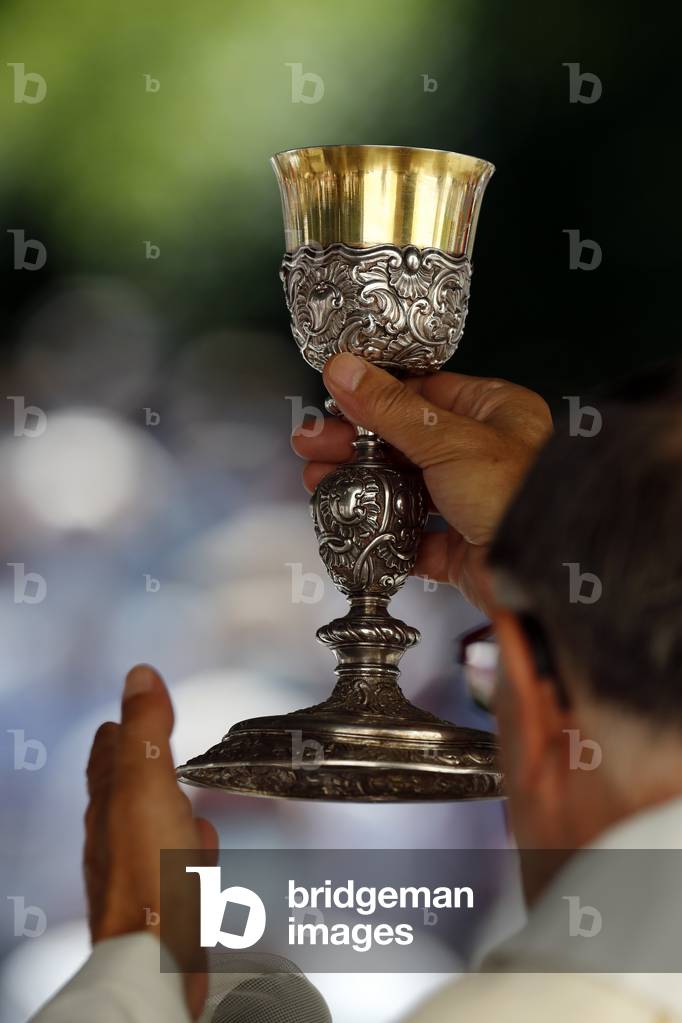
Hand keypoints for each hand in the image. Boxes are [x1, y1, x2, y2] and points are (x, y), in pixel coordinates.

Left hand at [84, 664, 217, 1019]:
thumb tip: (140, 675)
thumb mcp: (148, 786)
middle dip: (140, 765)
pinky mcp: (165, 902)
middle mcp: (118, 837)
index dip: (119, 731)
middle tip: (150, 745)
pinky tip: (202, 846)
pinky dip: (189, 845)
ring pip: (154, 825)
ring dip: (168, 805)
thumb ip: (146, 732)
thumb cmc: (151, 874)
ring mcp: (141, 871)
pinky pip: (177, 861)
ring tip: (182, 791)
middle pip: (128, 790)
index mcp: (110, 803)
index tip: (127, 713)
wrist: (159, 962)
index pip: (108, 756)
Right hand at [292, 352, 551, 611]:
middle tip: (309, 443)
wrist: (544, 571)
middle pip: (406, 443)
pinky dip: (382, 533)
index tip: (332, 400)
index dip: (374, 397)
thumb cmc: (513, 491)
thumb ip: (390, 408)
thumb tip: (343, 368)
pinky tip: (349, 524)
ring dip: (361, 486)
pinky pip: (413, 539)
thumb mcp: (446, 437)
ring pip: (405, 489)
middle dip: (355, 445)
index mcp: (495, 413)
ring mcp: (472, 504)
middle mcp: (485, 455)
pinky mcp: (461, 550)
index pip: (424, 394)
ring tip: (315, 483)